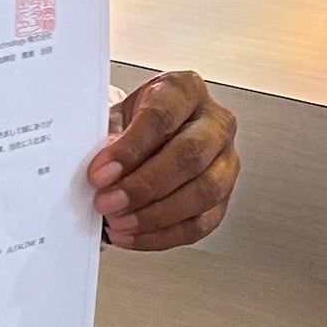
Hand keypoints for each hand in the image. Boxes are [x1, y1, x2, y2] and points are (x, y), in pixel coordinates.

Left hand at [89, 71, 240, 251]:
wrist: (152, 136)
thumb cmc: (136, 123)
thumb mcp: (117, 118)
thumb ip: (109, 141)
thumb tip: (100, 176)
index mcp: (185, 91)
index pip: (162, 117)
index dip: (130, 149)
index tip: (100, 173)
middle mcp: (214, 123)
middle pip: (190, 155)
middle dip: (145, 185)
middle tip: (109, 202)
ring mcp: (226, 161)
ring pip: (203, 192)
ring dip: (156, 214)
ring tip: (119, 222)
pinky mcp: (224, 197)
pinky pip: (200, 223)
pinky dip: (162, 235)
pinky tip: (133, 234)